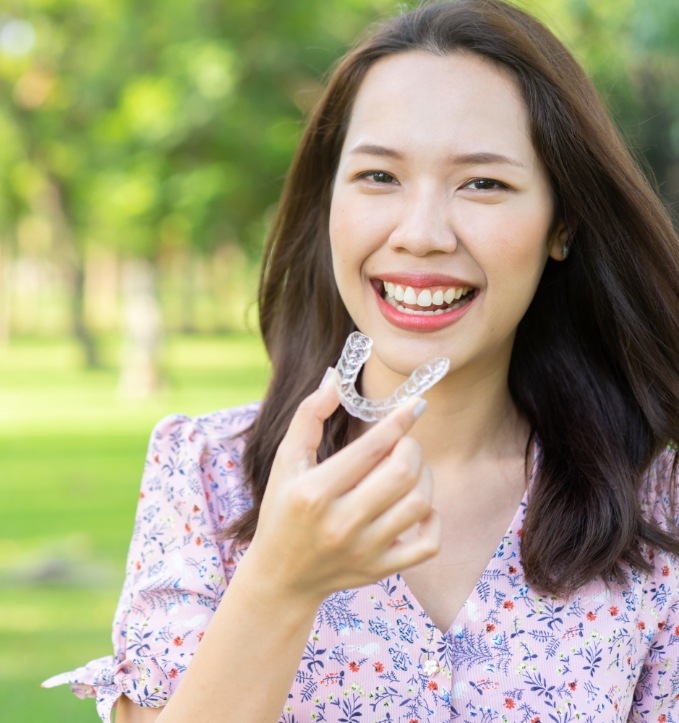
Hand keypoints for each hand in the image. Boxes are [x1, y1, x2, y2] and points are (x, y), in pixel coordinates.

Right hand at [243, 370, 440, 605]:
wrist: (281, 577)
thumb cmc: (282, 510)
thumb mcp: (285, 461)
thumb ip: (308, 416)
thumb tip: (335, 378)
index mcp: (314, 493)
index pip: (370, 448)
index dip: (399, 420)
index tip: (416, 403)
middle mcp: (341, 523)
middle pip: (402, 473)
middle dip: (411, 448)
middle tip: (403, 443)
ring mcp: (364, 550)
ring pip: (419, 503)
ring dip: (424, 477)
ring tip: (408, 470)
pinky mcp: (381, 569)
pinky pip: (428, 543)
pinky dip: (432, 518)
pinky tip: (418, 506)